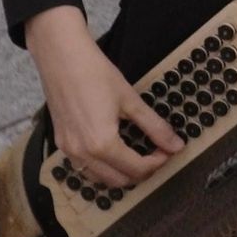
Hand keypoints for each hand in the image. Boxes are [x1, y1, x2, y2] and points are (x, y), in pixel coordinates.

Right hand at [26, 6, 182, 185]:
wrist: (60, 55)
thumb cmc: (94, 72)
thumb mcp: (130, 100)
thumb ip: (154, 126)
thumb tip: (176, 145)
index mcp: (103, 144)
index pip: (137, 169)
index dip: (158, 163)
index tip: (168, 151)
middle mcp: (84, 154)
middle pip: (120, 180)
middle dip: (141, 172)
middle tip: (154, 154)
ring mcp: (70, 151)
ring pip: (101, 179)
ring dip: (121, 174)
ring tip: (135, 155)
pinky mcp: (61, 144)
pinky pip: (85, 168)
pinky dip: (102, 168)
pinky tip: (112, 152)